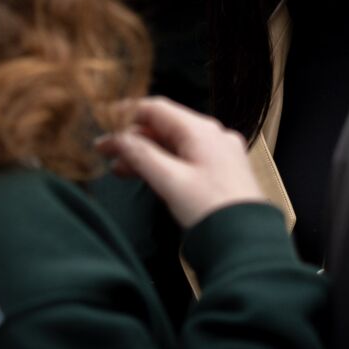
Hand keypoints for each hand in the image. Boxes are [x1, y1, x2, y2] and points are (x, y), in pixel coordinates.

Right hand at [96, 97, 265, 227]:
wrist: (246, 239)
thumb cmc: (211, 209)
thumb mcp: (170, 180)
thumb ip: (140, 155)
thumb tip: (116, 138)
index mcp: (202, 130)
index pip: (157, 108)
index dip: (127, 113)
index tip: (103, 122)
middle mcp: (213, 136)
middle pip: (164, 126)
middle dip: (133, 138)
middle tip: (105, 151)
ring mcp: (218, 153)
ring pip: (174, 144)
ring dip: (145, 153)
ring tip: (117, 167)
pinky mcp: (220, 171)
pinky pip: (185, 159)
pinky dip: (163, 164)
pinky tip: (144, 176)